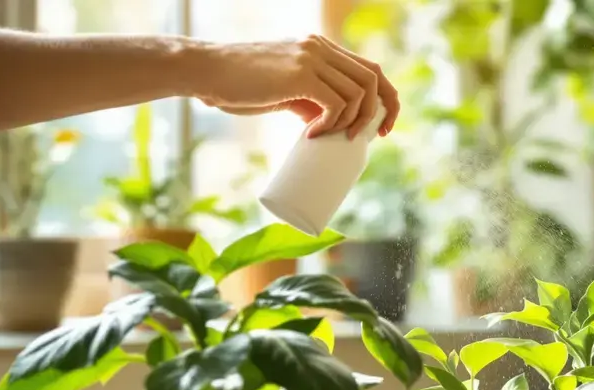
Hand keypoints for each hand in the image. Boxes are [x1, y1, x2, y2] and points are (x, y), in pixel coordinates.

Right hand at [192, 35, 399, 138]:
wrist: (207, 72)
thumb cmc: (241, 85)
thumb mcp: (285, 89)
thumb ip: (309, 98)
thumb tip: (329, 124)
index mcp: (321, 48)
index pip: (370, 68)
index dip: (386, 97)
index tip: (382, 127)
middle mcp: (320, 47)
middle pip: (374, 78)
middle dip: (381, 112)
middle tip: (368, 139)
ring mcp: (312, 58)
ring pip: (358, 93)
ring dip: (351, 122)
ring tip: (328, 136)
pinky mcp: (300, 74)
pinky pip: (335, 104)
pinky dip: (330, 124)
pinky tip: (311, 135)